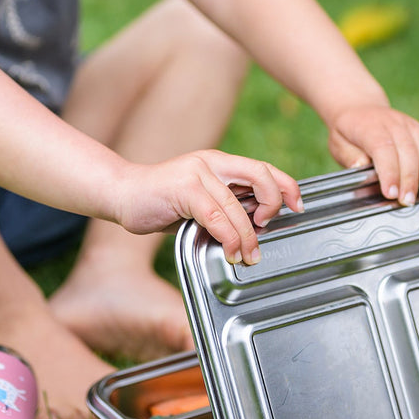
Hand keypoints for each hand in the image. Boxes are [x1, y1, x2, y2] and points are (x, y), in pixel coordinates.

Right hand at [112, 151, 301, 264]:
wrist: (122, 193)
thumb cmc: (160, 202)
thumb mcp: (199, 202)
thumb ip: (224, 208)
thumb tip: (252, 229)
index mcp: (220, 163)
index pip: (264, 168)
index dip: (286, 186)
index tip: (297, 206)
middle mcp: (212, 162)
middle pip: (260, 176)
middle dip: (274, 203)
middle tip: (269, 229)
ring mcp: (197, 173)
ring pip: (237, 205)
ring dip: (248, 235)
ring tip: (248, 256)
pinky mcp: (183, 189)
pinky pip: (216, 215)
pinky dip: (228, 236)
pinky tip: (230, 250)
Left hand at [326, 105, 418, 204]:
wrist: (360, 109)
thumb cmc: (349, 132)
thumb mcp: (338, 144)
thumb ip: (348, 156)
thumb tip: (361, 166)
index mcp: (369, 126)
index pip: (383, 148)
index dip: (389, 172)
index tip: (390, 193)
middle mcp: (393, 123)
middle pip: (407, 150)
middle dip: (410, 179)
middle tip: (408, 200)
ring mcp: (410, 124)